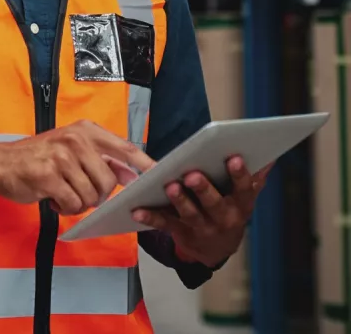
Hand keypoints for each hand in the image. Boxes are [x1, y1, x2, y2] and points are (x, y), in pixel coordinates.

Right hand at [0, 120, 154, 214]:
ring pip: (91, 195)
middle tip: (78, 191)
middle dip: (97, 195)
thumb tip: (130, 173)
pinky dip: (65, 208)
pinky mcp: (48, 176)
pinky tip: (52, 197)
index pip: (124, 147)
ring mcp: (62, 157)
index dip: (144, 163)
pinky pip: (73, 204)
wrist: (0, 164)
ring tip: (62, 192)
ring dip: (79, 203)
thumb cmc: (39, 158)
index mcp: (85, 130)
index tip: (161, 175)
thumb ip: (100, 158)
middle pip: (108, 180)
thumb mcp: (71, 149)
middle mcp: (75, 139)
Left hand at [132, 157, 272, 268]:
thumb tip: (269, 157)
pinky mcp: (181, 232)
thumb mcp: (245, 197)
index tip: (234, 158)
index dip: (240, 175)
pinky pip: (164, 223)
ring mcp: (201, 227)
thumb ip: (254, 178)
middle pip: (213, 204)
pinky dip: (150, 217)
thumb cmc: (230, 211)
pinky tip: (137, 209)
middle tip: (193, 174)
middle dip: (204, 189)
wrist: (217, 249)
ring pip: (189, 214)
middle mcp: (223, 219)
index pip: (244, 190)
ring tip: (170, 186)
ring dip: (179, 201)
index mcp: (240, 206)